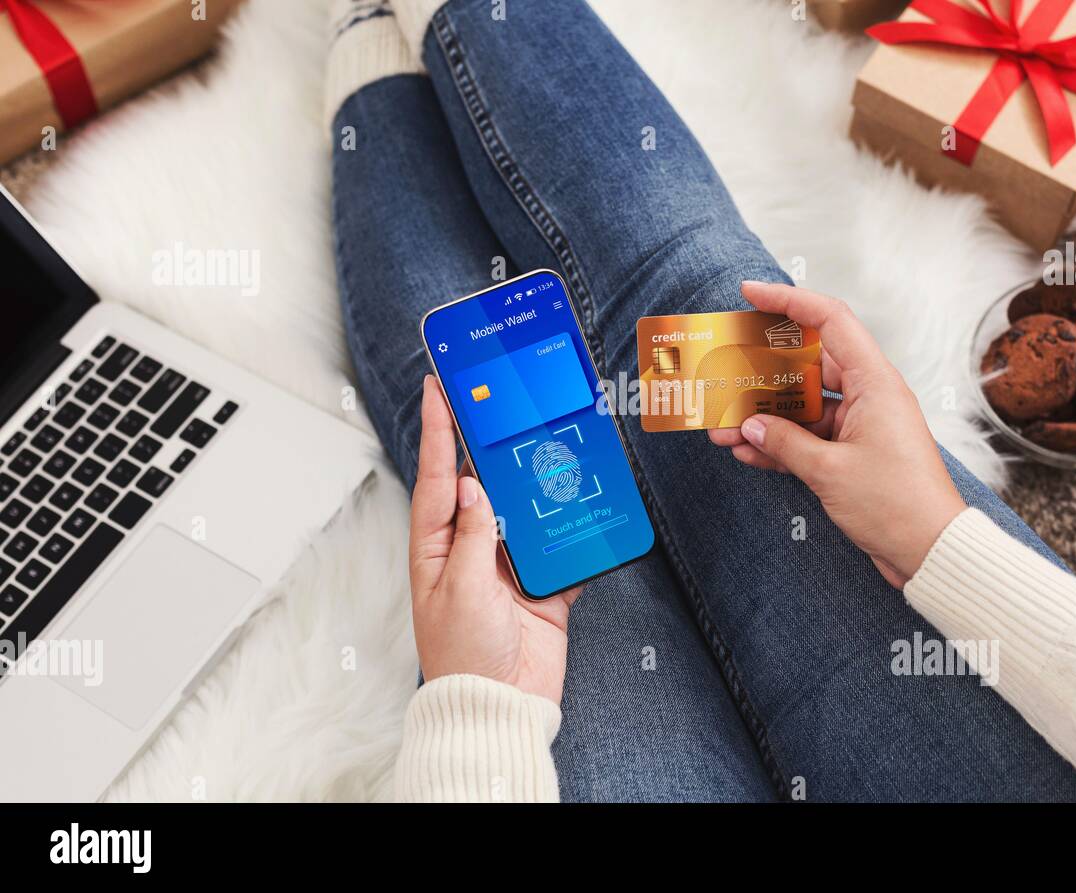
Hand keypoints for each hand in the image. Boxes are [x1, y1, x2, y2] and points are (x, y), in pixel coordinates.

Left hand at [408, 375, 579, 703]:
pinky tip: (587, 498)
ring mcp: (508, 565)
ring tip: (549, 438)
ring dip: (538, 480)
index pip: (435, 477)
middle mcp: (470, 549)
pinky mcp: (543, 584)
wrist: (502, 706)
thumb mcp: (460, 591)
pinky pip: (561, 544)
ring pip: (525, 507)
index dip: (435, 432)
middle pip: (482, 483)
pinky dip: (574, 526)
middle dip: (490, 444)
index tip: (437, 389)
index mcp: (436, 548)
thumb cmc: (464, 656)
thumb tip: (473, 487)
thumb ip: (471, 537)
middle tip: (499, 397)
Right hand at [710, 282, 966, 588]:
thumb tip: (749, 425)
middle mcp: (870, 396)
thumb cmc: (898, 505)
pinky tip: (744, 450)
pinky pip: (809, 437)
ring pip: (804, 405)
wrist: (930, 552)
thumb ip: (784, 442)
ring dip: (764, 415)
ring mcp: (862, 426)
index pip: (831, 321)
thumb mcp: (829, 471)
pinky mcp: (854, 454)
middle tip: (725, 369)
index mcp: (875, 383)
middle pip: (809, 364)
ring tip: (722, 424)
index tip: (750, 294)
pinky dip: (779, 443)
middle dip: (763, 371)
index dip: (789, 301)